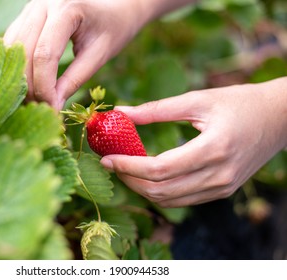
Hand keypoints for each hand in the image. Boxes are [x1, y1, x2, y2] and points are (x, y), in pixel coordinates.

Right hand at [4, 0, 193, 109]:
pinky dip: (18, 66)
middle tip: (40, 110)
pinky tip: (27, 84)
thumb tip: (52, 106)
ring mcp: (31, 7)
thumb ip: (74, 79)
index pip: (45, 54)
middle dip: (29, 85)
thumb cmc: (114, 28)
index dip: (44, 86)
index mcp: (67, 9)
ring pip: (12, 48)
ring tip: (33, 101)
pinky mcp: (26, 15)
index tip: (51, 108)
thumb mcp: (99, 55)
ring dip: (20, 78)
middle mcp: (43, 3)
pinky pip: (13, 42)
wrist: (115, 4)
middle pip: (23, 51)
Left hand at [101, 78, 286, 206]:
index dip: (128, 166)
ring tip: (125, 170)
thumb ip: (156, 109)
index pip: (159, 169)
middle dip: (129, 180)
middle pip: (161, 191)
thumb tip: (121, 112)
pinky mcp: (222, 190)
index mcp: (213, 149)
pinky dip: (161, 192)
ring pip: (170, 201)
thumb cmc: (239, 102)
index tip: (106, 158)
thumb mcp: (197, 100)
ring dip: (142, 189)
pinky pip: (183, 200)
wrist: (279, 118)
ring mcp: (222, 187)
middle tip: (110, 164)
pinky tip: (148, 176)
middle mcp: (218, 175)